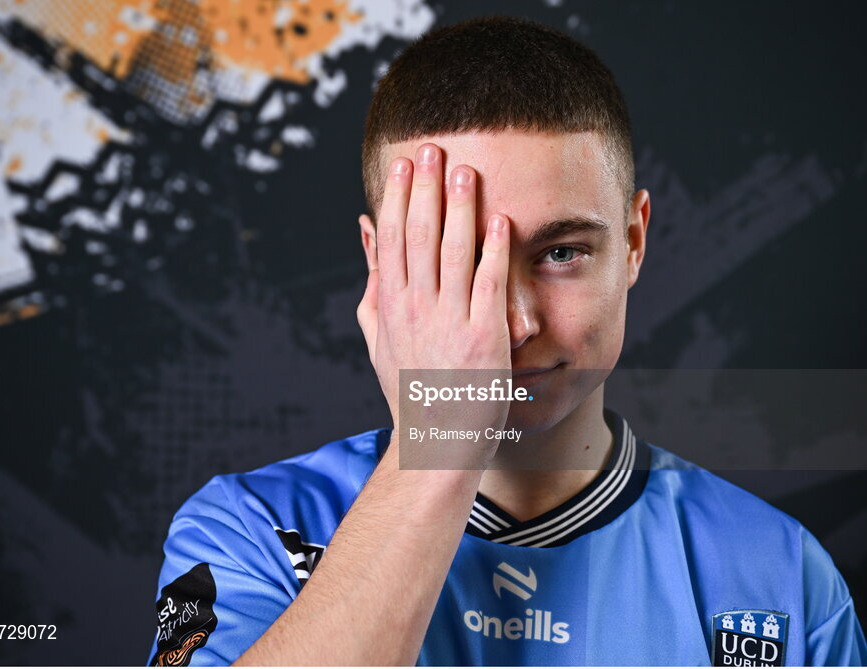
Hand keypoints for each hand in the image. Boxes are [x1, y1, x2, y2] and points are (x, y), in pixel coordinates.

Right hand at [356, 143, 511, 462]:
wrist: (435, 437)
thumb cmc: (409, 382)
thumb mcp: (379, 330)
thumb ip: (374, 276)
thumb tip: (364, 225)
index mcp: (390, 302)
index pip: (392, 237)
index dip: (397, 195)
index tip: (404, 161)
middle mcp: (416, 306)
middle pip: (419, 233)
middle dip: (426, 187)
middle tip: (433, 147)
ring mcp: (449, 320)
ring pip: (453, 250)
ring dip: (460, 206)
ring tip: (467, 169)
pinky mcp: (484, 334)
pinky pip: (489, 283)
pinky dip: (494, 250)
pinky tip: (501, 219)